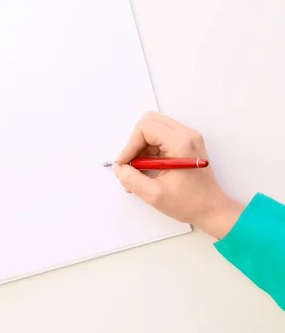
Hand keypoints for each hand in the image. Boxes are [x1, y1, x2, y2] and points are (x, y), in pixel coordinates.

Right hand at [114, 112, 242, 238]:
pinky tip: (147, 169)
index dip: (130, 145)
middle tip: (131, 164)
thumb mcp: (155, 195)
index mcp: (181, 143)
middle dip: (135, 143)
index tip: (125, 164)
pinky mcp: (186, 143)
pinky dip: (149, 150)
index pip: (146, 128)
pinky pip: (161, 137)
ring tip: (138, 170)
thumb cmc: (190, 203)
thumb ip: (132, 180)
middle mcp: (187, 134)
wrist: (213, 209)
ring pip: (154, 129)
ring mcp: (188, 137)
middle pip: (149, 122)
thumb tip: (119, 168)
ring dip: (141, 147)